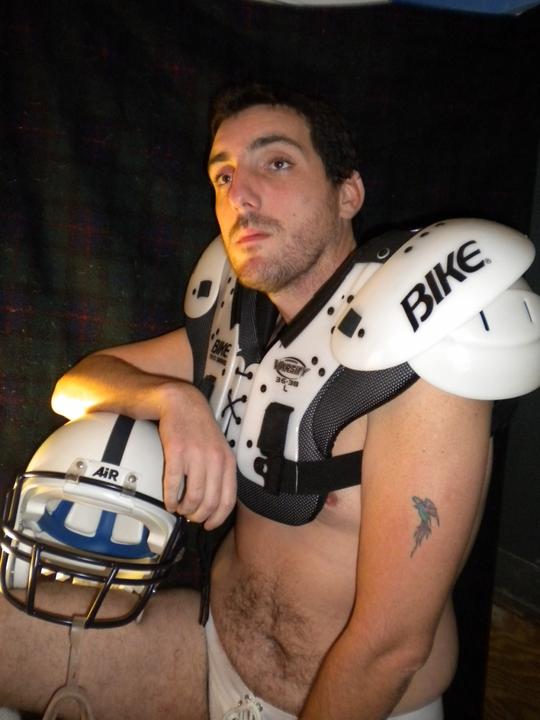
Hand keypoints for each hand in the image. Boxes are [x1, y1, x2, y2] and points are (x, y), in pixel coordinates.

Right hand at [157, 382, 236, 529]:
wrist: (181, 401)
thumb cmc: (199, 427)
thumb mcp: (219, 447)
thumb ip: (220, 471)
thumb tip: (214, 501)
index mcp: (228, 461)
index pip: (228, 499)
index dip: (217, 518)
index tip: (208, 525)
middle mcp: (215, 460)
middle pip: (209, 502)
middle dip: (198, 516)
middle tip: (190, 517)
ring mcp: (195, 456)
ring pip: (192, 497)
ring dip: (184, 509)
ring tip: (179, 509)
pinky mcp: (176, 452)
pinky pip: (173, 484)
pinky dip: (170, 499)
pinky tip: (169, 502)